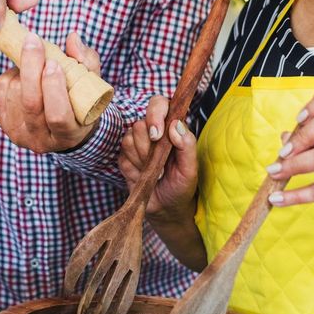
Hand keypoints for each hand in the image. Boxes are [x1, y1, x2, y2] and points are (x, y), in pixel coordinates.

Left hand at [0, 31, 101, 152]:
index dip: (54, 88)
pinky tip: (23, 72)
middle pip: (31, 103)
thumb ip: (87, 61)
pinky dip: (10, 73)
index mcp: (68, 134)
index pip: (58, 115)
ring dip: (22, 69)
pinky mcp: (3, 123)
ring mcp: (19, 134)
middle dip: (31, 68)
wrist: (62, 125)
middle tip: (33, 41)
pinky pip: (1, 90)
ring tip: (36, 62)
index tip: (54, 63)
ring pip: (15, 93)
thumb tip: (72, 39)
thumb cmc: (81, 101)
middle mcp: (41, 140)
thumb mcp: (91, 85)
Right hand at [118, 96, 197, 220]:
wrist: (167, 209)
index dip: (155, 114)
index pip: (159, 104)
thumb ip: (187, 144)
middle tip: (158, 162)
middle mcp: (153, 131)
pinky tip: (142, 176)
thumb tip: (176, 125)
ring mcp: (137, 144)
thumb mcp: (191, 168)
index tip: (157, 135)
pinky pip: (122, 156)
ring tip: (153, 171)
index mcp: (171, 127)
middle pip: (140, 124)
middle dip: (148, 147)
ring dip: (141, 159)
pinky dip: (133, 169)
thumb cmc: (182, 186)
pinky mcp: (125, 158)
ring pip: (128, 139)